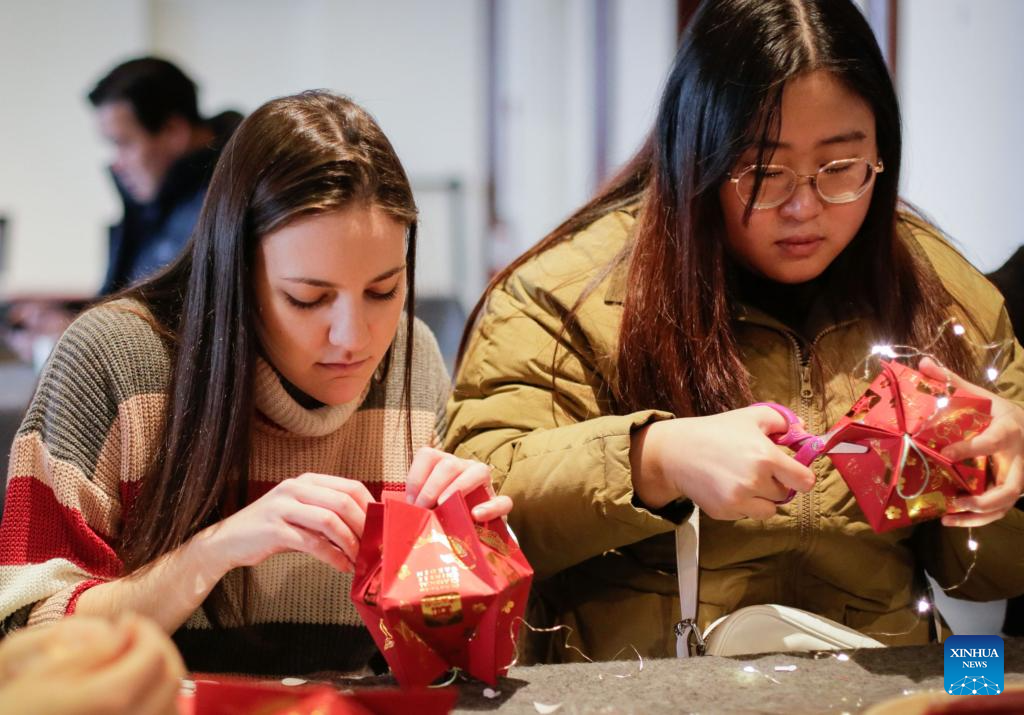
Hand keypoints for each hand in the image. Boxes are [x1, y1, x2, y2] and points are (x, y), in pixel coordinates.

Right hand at [0, 614, 184, 714]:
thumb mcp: (36, 670)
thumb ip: (87, 649)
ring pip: (172, 701)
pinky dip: (159, 698)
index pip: (151, 659)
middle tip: (136, 634)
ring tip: (135, 658)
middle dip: (158, 647)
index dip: (146, 632)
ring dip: (162, 672)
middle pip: (170, 679)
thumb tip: (120, 635)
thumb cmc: (16, 708)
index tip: (128, 621)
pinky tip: (137, 686)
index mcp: (105, 700)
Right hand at [199, 472, 373, 573]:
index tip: (381, 527)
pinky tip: (341, 567)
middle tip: (374, 546)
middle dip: (364, 526)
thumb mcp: (302, 516)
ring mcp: (284, 506)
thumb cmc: (272, 531)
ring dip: (350, 543)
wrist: (227, 542)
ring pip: (330, 520)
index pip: (350, 486)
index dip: (370, 507)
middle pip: (343, 501)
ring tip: (358, 559)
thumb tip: (366, 532)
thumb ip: (329, 517)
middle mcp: (296, 488)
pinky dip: (332, 556)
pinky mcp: (275, 529)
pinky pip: (313, 542)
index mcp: (307, 481)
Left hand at [404, 446, 512, 521]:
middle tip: (423, 510)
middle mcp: (464, 466)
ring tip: (444, 507)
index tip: (410, 501)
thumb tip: (405, 512)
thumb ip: (417, 504)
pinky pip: (502, 500)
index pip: (428, 455)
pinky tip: (475, 515)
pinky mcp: (499, 503)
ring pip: (478, 471)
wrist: (469, 531)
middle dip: (431, 488)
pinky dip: (490, 507)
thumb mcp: (426, 506)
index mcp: (443, 464)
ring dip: (457, 489)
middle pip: (449, 464)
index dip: (416, 477)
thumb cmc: (442, 515)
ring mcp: (485, 482)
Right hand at [631, 406, 815, 519]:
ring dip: (763, 499)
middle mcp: (755, 482)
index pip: (805, 481)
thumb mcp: (750, 416)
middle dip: (776, 484)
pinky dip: (742, 504)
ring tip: (745, 481)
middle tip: (759, 470)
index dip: (801, 476)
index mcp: (766, 457)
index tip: (792, 472)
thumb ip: (783, 420)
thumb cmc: (715, 431)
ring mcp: (739, 500)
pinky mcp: (725, 512)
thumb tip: (804, 432)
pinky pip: (746, 515)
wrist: (676, 452)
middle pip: (785, 495)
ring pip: (768, 510)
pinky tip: (727, 487)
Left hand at [918, 357, 1023, 526]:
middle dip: (984, 498)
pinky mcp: (1011, 488)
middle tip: (956, 500)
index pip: (991, 442)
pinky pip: (998, 509)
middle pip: (1010, 487)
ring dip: (978, 516)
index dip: (969, 449)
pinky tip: (952, 519)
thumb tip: (922, 363)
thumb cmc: (999, 412)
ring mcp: (1018, 476)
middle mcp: (1017, 458)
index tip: (944, 453)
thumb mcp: (981, 395)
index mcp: (1007, 430)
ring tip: (947, 517)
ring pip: (1006, 504)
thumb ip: (952, 382)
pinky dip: (978, 519)